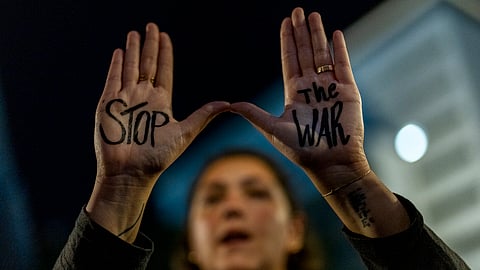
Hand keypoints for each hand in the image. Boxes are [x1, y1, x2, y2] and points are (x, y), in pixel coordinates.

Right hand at [88, 23, 228, 240]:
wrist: (131, 173)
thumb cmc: (158, 157)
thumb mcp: (185, 133)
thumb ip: (203, 116)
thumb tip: (227, 103)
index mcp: (161, 102)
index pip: (163, 71)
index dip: (164, 54)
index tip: (165, 36)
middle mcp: (143, 97)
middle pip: (146, 64)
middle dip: (149, 45)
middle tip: (151, 26)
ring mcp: (125, 100)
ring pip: (129, 68)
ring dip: (132, 50)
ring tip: (134, 33)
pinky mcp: (108, 105)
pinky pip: (113, 80)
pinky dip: (116, 65)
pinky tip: (120, 52)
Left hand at [231, 7, 368, 190]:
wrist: (330, 162)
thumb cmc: (301, 150)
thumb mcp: (272, 129)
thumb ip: (253, 114)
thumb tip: (228, 105)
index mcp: (294, 93)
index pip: (290, 60)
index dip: (288, 41)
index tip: (285, 22)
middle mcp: (312, 87)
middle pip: (305, 53)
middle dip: (301, 32)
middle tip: (298, 11)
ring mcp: (330, 88)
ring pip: (323, 55)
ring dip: (318, 35)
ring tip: (313, 15)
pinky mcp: (348, 92)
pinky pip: (343, 65)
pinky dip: (339, 49)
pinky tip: (335, 34)